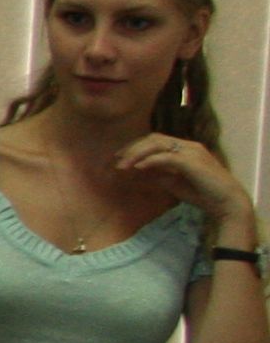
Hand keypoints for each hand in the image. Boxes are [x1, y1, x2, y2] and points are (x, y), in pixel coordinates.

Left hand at [116, 133, 256, 246]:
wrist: (227, 203)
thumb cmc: (203, 194)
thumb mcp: (175, 183)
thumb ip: (160, 174)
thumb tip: (140, 171)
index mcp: (186, 149)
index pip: (156, 141)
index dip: (136, 147)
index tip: (119, 158)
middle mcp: (189, 146)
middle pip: (154, 139)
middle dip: (132, 148)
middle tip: (116, 160)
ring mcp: (192, 151)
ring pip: (157, 144)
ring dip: (137, 153)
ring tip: (122, 166)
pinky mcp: (193, 161)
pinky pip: (166, 156)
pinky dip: (150, 160)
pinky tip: (138, 168)